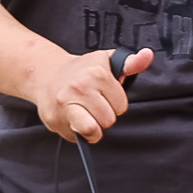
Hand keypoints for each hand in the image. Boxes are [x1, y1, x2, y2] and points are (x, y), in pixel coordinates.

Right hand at [25, 46, 152, 141]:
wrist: (45, 74)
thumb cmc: (80, 70)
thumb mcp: (107, 62)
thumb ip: (130, 63)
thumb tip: (147, 55)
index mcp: (96, 73)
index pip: (121, 106)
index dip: (115, 103)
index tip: (104, 95)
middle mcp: (80, 87)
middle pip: (109, 120)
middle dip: (104, 116)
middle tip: (93, 105)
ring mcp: (65, 104)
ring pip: (93, 130)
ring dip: (93, 128)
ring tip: (86, 114)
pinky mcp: (55, 119)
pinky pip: (77, 137)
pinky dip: (78, 133)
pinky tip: (74, 119)